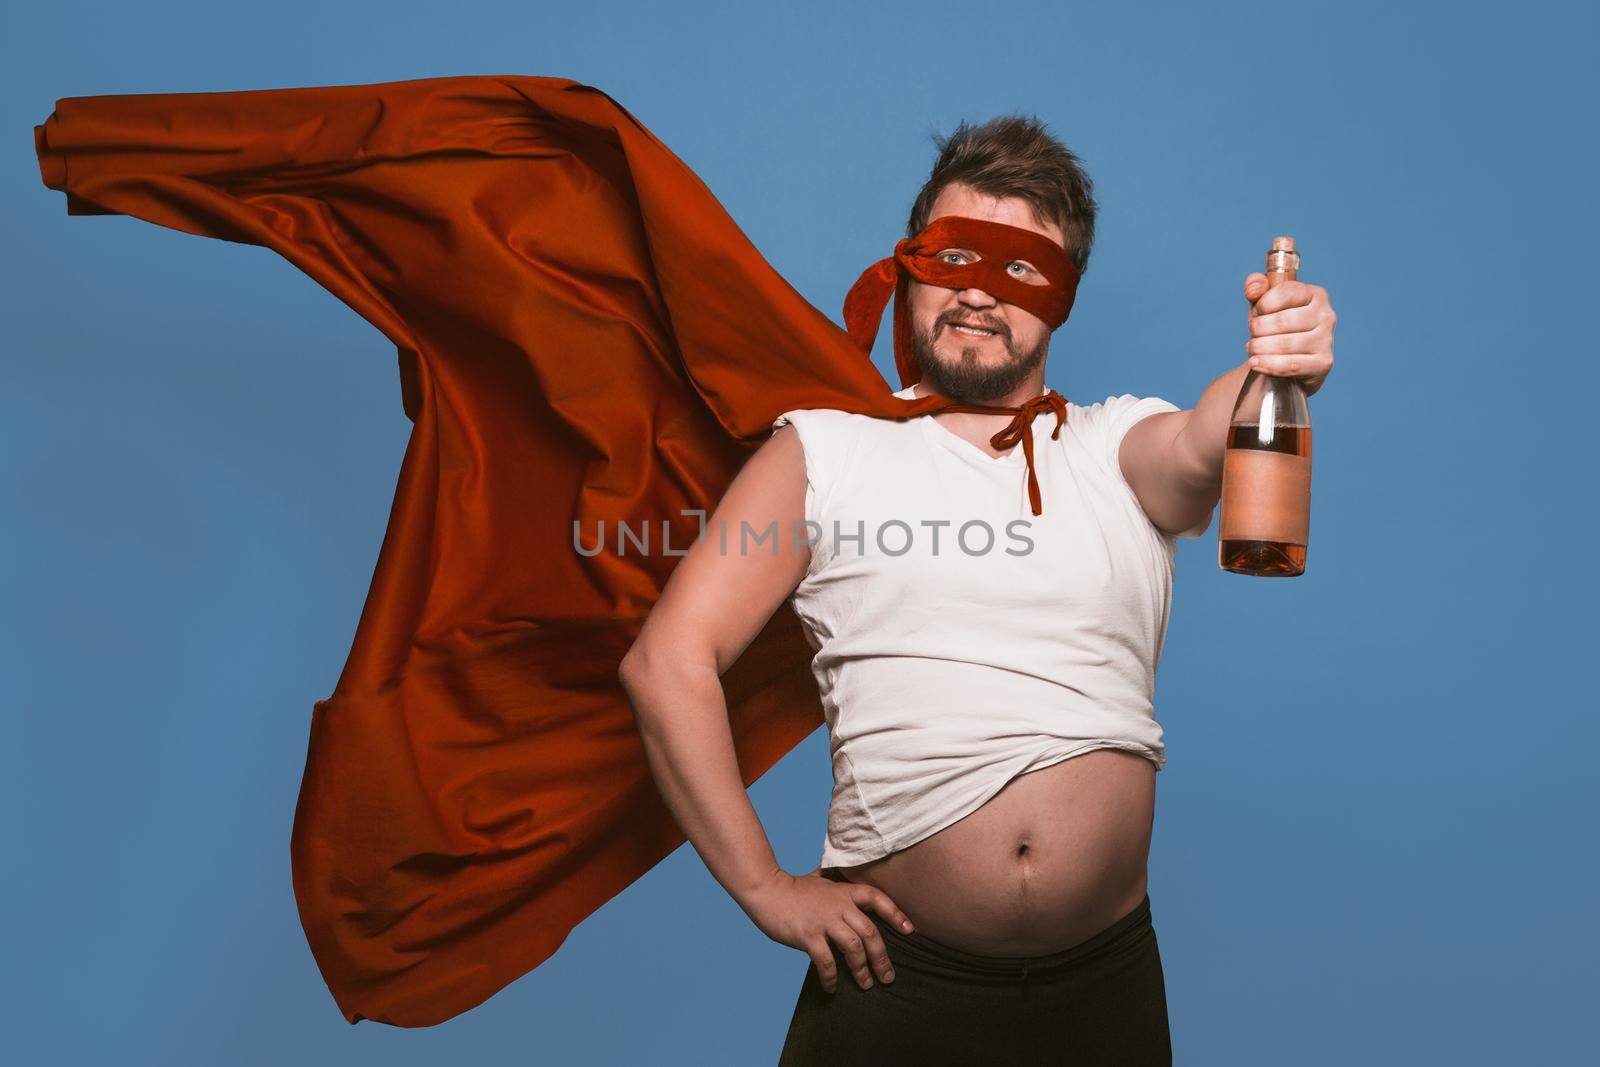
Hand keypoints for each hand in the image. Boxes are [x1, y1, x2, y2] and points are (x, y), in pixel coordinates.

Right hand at [740, 867, 913, 992]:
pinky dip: (831, 977)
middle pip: (870, 933)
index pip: (877, 898)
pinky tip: (832, 988)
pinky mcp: (808, 935)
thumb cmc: (791, 888)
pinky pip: (827, 961)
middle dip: (882, 958)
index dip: (896, 913)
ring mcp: (824, 920)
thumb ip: (831, 881)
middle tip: (887, 977)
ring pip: (853, 948)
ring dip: (862, 970)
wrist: (766, 890)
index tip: (909, 930)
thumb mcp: (818, 880)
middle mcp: (838, 905)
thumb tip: (833, 875)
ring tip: (866, 984)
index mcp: (843, 891)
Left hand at [1243, 273, 1336, 395]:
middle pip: (1282, 320)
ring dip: (1259, 348)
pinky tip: (1256, 362)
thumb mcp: (1263, 304)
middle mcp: (1326, 315)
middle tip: (1253, 336)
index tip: (1257, 314)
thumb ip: (1256, 287)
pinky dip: (1268, 365)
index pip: (1285, 292)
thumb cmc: (1275, 328)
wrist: (1284, 362)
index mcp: (1315, 294)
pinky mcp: (1323, 363)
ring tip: (1252, 349)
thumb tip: (1252, 290)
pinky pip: (1291, 365)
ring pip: (1285, 344)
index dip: (1263, 305)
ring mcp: (1327, 340)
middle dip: (1258, 329)